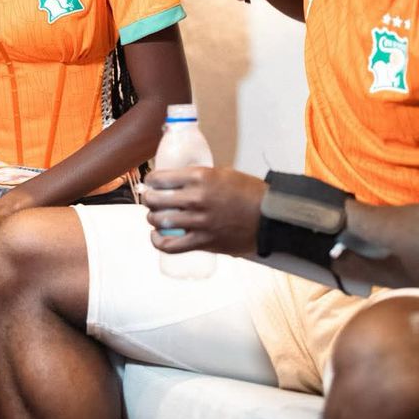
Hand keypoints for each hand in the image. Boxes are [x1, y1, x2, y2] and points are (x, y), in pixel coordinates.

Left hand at [142, 166, 266, 256]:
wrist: (269, 216)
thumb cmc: (249, 193)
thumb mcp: (223, 173)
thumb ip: (200, 177)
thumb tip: (181, 180)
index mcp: (200, 177)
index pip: (160, 178)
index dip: (150, 181)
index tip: (150, 183)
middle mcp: (195, 198)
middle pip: (155, 200)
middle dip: (148, 199)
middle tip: (151, 199)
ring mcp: (198, 221)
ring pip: (159, 221)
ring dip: (153, 218)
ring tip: (157, 217)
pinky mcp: (203, 241)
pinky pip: (170, 244)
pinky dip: (158, 241)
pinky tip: (157, 235)